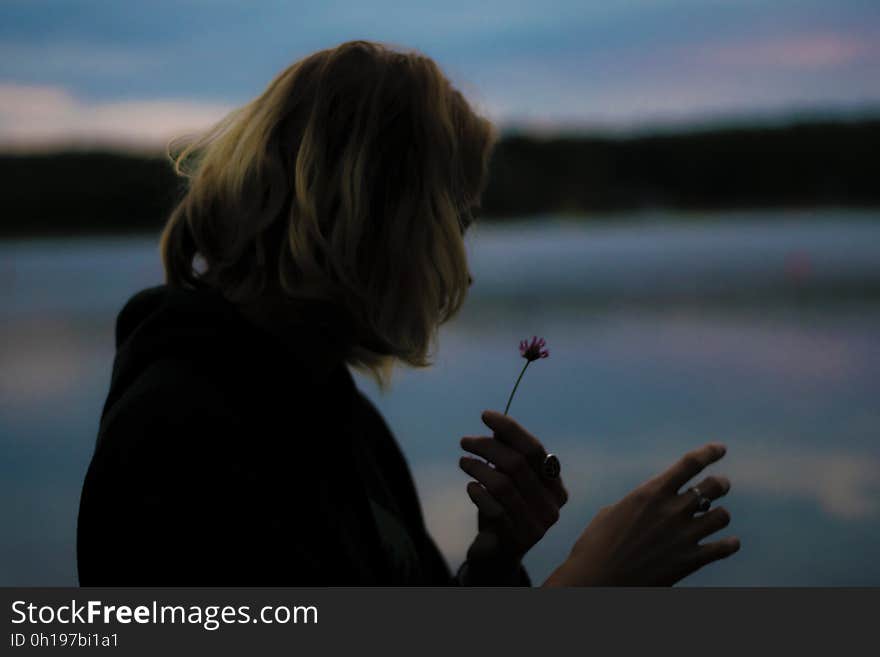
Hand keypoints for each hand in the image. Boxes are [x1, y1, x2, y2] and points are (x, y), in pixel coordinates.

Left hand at [459, 410, 568, 571]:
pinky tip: (470, 488)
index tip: (485, 415)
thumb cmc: (503, 509)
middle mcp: (552, 506)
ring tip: (463, 462)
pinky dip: (478, 493)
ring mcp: (536, 525)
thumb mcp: (507, 480)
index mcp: (556, 487)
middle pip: (517, 463)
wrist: (496, 554)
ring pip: (503, 484)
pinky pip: (494, 508)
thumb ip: (507, 454)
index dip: (510, 429)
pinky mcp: (515, 540)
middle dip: (487, 446)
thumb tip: (496, 427)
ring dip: (478, 468)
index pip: (534, 449)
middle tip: (465, 441)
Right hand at [543, 443, 739, 586]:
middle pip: (713, 486)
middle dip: (720, 483)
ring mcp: (684, 536)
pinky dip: (729, 544)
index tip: (720, 448)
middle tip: (720, 484)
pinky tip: (730, 543)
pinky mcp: (690, 561)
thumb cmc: (595, 546)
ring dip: (719, 515)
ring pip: (722, 515)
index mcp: (650, 493)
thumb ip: (638, 503)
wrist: (597, 582)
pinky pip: (724, 548)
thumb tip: (652, 504)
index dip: (709, 452)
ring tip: (715, 517)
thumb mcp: (611, 513)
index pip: (689, 464)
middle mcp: (672, 510)